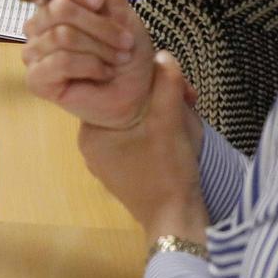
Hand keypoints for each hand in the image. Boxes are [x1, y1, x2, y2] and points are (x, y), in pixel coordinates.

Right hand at [21, 0, 156, 130]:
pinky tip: (101, 74)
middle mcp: (36, 23)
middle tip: (123, 43)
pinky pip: (60, 62)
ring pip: (62, 36)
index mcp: (50, 0)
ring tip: (115, 60)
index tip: (99, 0)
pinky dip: (92, 67)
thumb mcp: (112, 1)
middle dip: (100, 26)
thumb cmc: (125, 47)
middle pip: (59, 8)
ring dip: (101, 49)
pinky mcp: (36, 80)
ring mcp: (33, 52)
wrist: (138, 91)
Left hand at [76, 52, 208, 241]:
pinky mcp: (123, 174)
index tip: (163, 78)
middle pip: (122, 107)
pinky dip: (155, 133)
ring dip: (159, 115)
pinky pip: (136, 142)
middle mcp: (90, 147)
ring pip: (132, 124)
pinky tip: (177, 131)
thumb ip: (165, 87)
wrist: (176, 222)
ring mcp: (106, 163)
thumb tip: (163, 55)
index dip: (138, 81)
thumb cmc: (167, 173)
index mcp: (90, 132)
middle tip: (185, 98)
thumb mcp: (169, 124)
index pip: (106, 92)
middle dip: (155, 98)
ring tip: (186, 111)